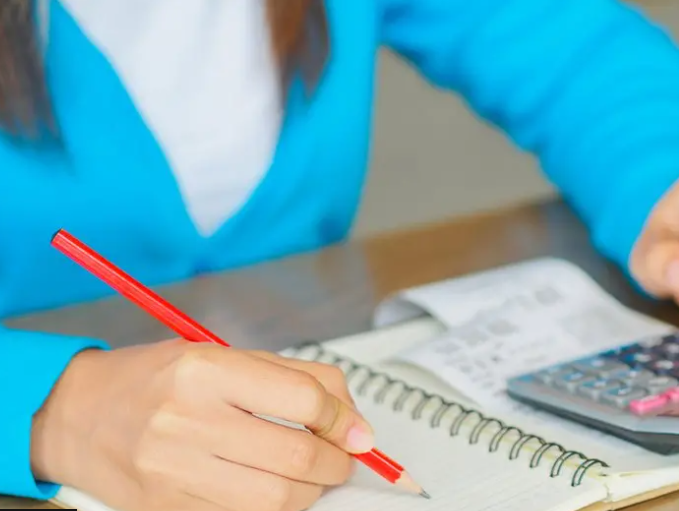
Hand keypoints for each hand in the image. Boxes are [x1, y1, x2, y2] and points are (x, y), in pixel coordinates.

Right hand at [30, 340, 372, 510]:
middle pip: (296, 456)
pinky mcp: (168, 507)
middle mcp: (186, 419)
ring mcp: (174, 470)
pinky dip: (272, 508)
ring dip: (309, 491)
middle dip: (336, 463)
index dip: (344, 419)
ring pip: (276, 499)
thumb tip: (352, 418)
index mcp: (205, 370)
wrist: (77, 415)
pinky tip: (271, 488)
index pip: (303, 399)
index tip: (358, 431)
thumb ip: (294, 379)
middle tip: (342, 458)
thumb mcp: (222, 355)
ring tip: (309, 474)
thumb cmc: (154, 380)